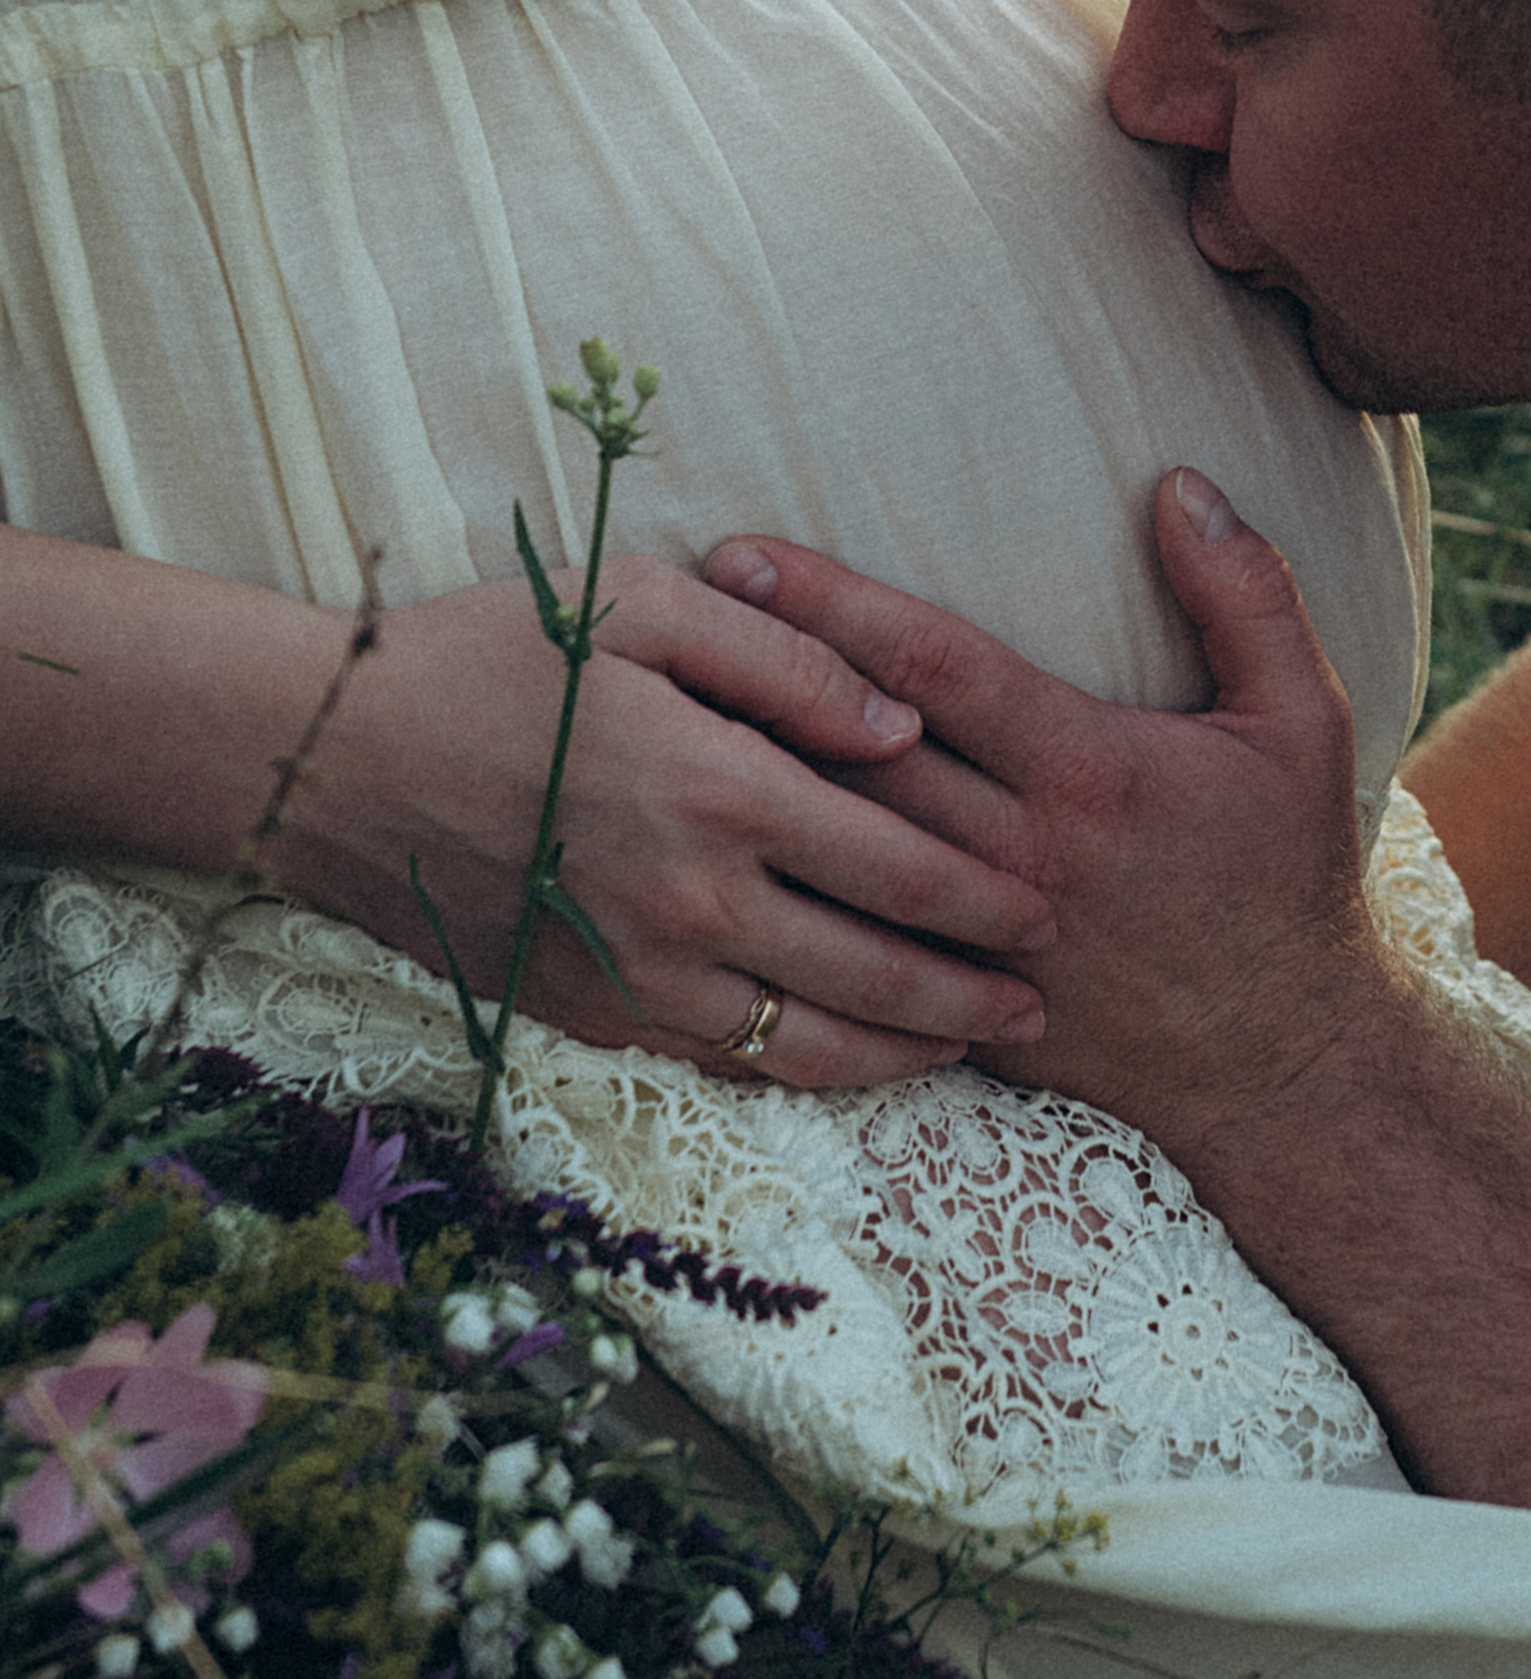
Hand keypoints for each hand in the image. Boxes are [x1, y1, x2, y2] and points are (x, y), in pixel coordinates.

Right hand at [274, 558, 1054, 1092]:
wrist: (334, 759)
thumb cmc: (492, 654)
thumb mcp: (645, 606)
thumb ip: (788, 658)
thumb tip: (903, 727)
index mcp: (719, 786)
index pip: (899, 862)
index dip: (987, 895)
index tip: (1047, 902)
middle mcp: (692, 898)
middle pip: (877, 970)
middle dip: (975, 990)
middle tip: (1045, 996)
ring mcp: (638, 972)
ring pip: (811, 1041)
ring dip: (909, 1051)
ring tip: (976, 1044)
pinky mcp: (591, 1013)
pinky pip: (726, 1062)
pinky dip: (809, 1072)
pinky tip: (855, 1060)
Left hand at [704, 474, 1385, 1143]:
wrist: (1279, 1059)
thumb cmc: (1286, 873)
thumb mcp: (1306, 722)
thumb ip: (1247, 595)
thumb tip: (1181, 482)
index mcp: (1090, 772)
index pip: (935, 668)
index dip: (834, 608)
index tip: (745, 555)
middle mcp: (1021, 856)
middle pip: (858, 753)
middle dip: (757, 678)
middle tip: (660, 613)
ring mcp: (978, 940)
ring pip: (839, 848)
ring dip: (752, 779)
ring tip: (660, 716)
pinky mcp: (959, 1005)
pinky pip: (851, 945)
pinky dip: (781, 891)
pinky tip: (716, 847)